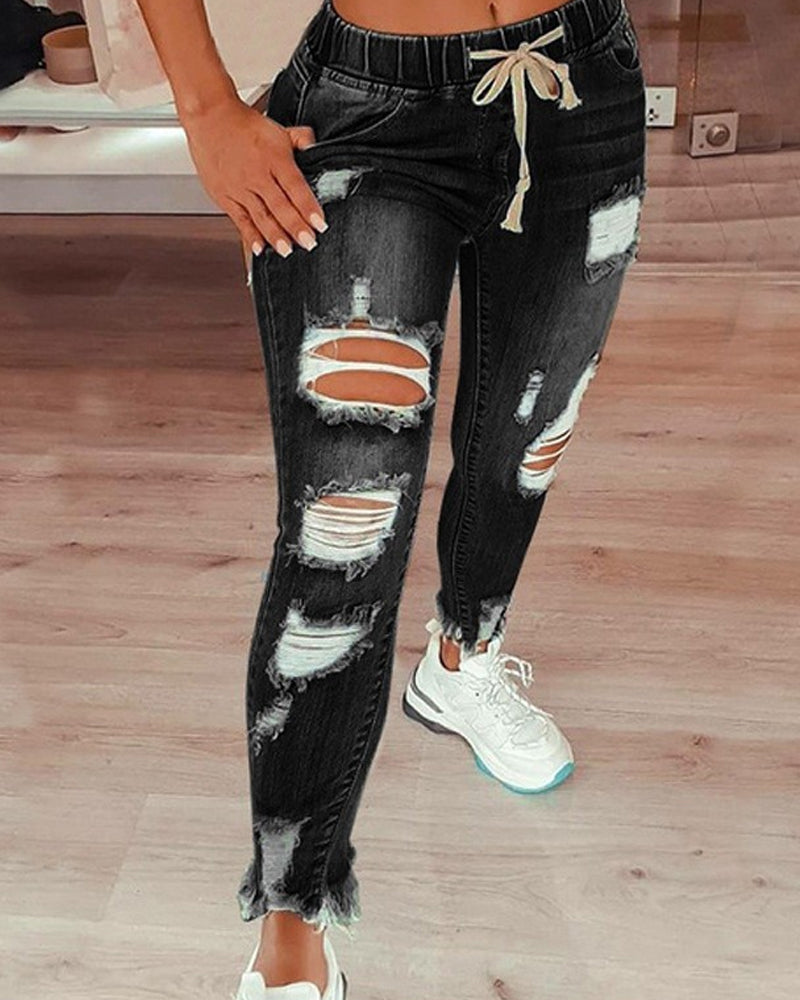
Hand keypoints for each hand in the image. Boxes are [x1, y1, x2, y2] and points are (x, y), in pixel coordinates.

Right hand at [181, 96, 327, 273]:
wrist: (210, 117)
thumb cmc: (243, 125)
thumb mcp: (278, 129)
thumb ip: (301, 140)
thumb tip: (316, 149)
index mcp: (274, 159)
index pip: (296, 188)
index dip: (309, 208)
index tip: (319, 224)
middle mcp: (257, 175)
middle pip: (280, 206)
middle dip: (296, 228)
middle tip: (308, 243)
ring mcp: (240, 187)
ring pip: (261, 216)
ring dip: (275, 236)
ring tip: (287, 250)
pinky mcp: (224, 196)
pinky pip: (239, 219)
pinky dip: (250, 235)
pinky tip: (260, 248)